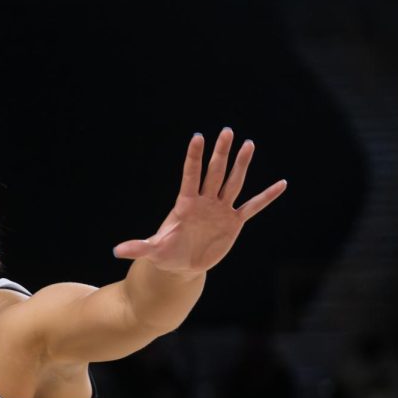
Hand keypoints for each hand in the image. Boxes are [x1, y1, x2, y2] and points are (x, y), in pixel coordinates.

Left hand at [113, 128, 286, 273]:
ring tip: (249, 144)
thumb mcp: (153, 251)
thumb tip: (116, 251)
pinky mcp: (233, 222)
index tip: (198, 137)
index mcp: (185, 204)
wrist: (182, 266)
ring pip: (233, 182)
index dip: (194, 157)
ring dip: (241, 164)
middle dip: (221, 153)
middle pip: (214, 173)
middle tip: (227, 131)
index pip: (190, 175)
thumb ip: (138, 248)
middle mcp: (204, 202)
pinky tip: (281, 184)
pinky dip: (266, 197)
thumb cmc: (166, 254)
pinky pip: (252, 207)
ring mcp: (220, 210)